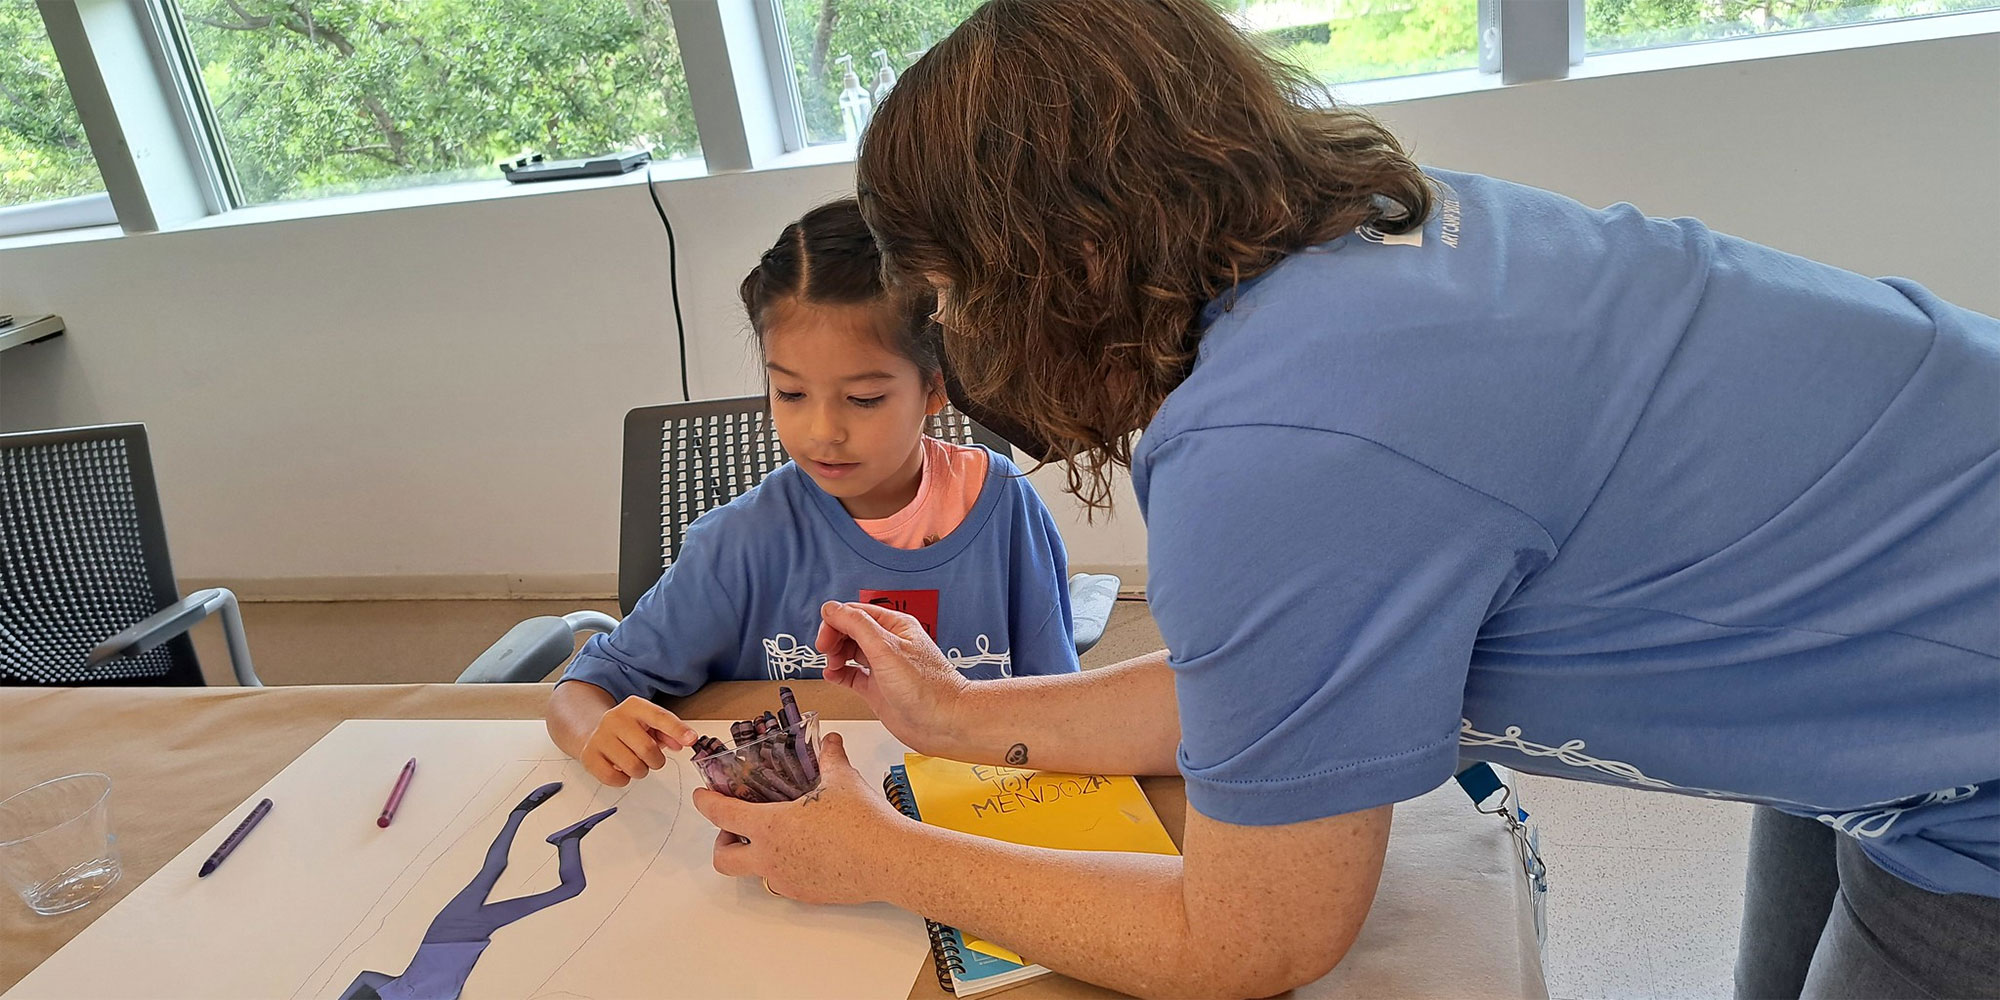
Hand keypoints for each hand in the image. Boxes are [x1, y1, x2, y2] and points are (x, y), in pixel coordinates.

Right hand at [581, 695, 698, 786]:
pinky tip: (621, 769)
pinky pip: (614, 778)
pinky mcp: (589, 757)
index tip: (691, 740)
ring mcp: (599, 738)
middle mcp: (615, 719)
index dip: (677, 730)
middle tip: (653, 759)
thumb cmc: (628, 729)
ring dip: (641, 771)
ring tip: (637, 763)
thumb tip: (684, 741)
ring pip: (632, 766)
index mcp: (634, 707)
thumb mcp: (650, 723)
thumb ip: (670, 731)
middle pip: (647, 748)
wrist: (591, 730)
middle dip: (656, 760)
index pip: (659, 717)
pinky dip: (623, 779)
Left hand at [691, 731, 909, 903]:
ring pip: (755, 873)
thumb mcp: (842, 780)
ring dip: (756, 857)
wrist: (889, 861)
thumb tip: (831, 740)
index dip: (706, 803)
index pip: (722, 815)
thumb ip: (830, 758)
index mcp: (770, 826)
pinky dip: (785, 867)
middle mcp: (770, 858)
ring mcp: (787, 880)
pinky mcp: (807, 895)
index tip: (701, 796)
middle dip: (722, 843)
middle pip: (724, 859)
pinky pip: (784, 882)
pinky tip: (808, 852)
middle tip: (737, 828)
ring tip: (780, 838)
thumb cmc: (861, 820)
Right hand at [814, 601, 971, 754]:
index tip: (825, 638)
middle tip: (827, 652)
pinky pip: (851, 675)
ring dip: (835, 655)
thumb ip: (857, 626)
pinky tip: (833, 676)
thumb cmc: (927, 687)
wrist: (944, 723)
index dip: (835, 622)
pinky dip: (839, 674)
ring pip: (849, 652)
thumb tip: (832, 609)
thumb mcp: (886, 649)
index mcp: (895, 626)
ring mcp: (882, 667)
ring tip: (832, 665)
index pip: (856, 613)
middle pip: (850, 631)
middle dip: (833, 638)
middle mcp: (888, 644)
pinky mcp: (877, 688)